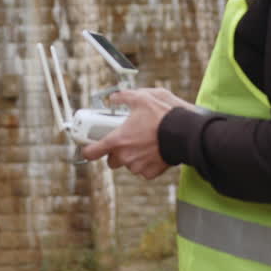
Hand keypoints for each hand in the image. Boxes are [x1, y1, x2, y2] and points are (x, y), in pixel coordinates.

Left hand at [81, 87, 196, 179]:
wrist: (183, 133)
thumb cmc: (161, 116)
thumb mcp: (141, 98)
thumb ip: (123, 97)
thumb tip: (114, 97)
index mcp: (117, 140)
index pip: (92, 152)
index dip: (88, 150)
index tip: (89, 147)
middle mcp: (125, 156)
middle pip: (111, 161)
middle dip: (116, 152)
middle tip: (124, 142)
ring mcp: (137, 166)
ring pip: (129, 165)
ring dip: (132, 157)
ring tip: (143, 144)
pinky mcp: (150, 173)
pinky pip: (143, 170)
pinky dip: (146, 164)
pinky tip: (153, 152)